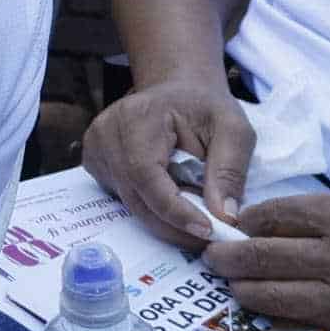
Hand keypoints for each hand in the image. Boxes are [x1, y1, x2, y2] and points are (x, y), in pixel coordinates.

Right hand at [81, 73, 249, 247]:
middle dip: (174, 225)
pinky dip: (153, 210)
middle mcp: (106, 133)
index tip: (207, 230)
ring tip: (197, 220)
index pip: (146, 173)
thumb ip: (230, 169)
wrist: (178, 92)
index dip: (174, 208)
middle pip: (135, 196)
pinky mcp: (96, 164)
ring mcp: (96, 149)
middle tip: (208, 238)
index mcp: (137, 116)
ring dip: (165, 221)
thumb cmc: (205, 109)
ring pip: (130, 204)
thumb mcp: (233, 129)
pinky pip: (125, 200)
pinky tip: (174, 203)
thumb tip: (225, 216)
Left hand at [206, 183, 329, 330]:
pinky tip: (266, 306)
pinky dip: (282, 311)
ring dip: (246, 290)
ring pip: (278, 296)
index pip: (276, 216)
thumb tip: (305, 216)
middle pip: (264, 257)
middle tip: (209, 256)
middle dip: (228, 258)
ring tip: (229, 285)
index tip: (231, 222)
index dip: (247, 220)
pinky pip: (309, 317)